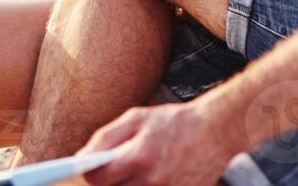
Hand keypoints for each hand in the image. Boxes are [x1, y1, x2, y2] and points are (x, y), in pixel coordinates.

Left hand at [81, 102, 235, 185]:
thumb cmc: (174, 123)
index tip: (91, 170)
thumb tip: (82, 158)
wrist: (215, 131)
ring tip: (141, 168)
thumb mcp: (136, 118)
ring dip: (129, 185)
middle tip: (120, 167)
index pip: (99, 179)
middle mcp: (153, 180)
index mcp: (140, 156)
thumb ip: (105, 138)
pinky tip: (156, 175)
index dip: (91, 173)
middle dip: (111, 181)